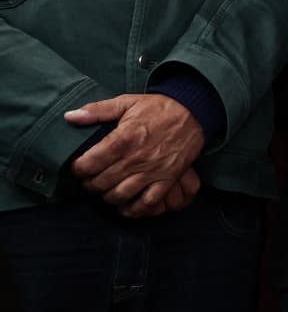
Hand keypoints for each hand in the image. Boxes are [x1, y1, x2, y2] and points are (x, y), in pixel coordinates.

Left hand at [66, 95, 205, 217]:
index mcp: (122, 139)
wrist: (194, 111)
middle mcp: (136, 158)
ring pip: (120, 195)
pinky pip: (148, 202)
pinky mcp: (168, 179)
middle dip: (89, 184)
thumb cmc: (158, 108)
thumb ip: (97, 110)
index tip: (79, 167)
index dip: (78, 169)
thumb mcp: (126, 102)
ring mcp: (153, 171)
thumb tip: (69, 117)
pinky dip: (134, 209)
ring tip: (105, 190)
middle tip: (89, 180)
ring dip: (107, 197)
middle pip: (101, 183)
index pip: (88, 164)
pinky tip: (126, 206)